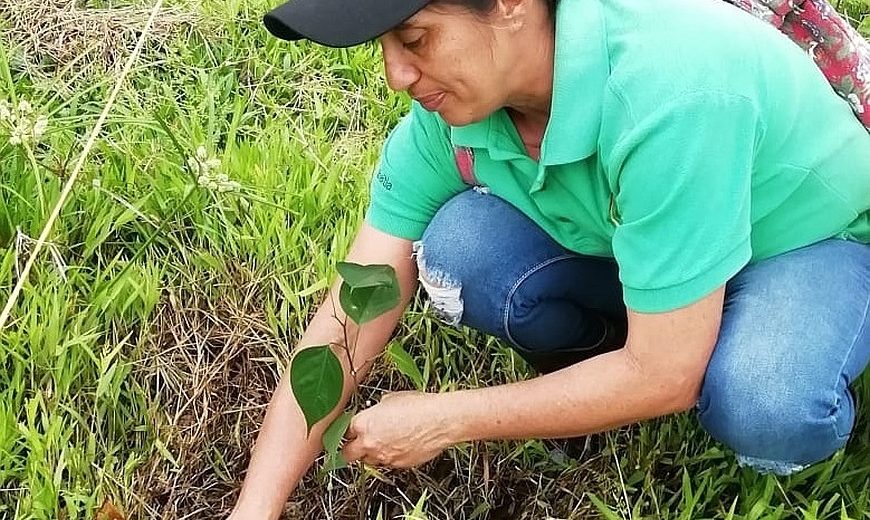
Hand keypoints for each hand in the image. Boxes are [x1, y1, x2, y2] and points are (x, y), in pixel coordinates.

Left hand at [342, 391, 456, 467]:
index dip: (347, 431)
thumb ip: (376, 410)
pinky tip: (400, 444)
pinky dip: (390, 456)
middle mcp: (370, 443)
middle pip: (347, 454)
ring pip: (368, 461)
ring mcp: (384, 456)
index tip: (349, 432)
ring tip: (384, 442)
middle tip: (356, 444)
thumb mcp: (390, 399)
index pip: (344, 432)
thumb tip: (376, 412)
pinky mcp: (398, 465)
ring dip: (371, 454)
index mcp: (364, 423)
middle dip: (350, 449)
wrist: (440, 420)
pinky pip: (388, 463)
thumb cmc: (419, 406)